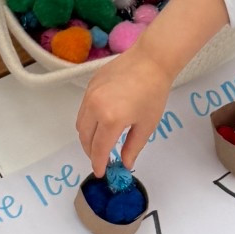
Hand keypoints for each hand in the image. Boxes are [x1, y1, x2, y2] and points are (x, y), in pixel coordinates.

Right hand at [77, 43, 170, 177]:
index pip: (99, 149)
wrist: (151, 60)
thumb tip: (125, 164)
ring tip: (99, 142)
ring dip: (87, 136)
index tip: (101, 173)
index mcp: (111, 119)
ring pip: (81, 123)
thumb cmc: (153, 93)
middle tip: (101, 158)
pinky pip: (83, 108)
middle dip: (91, 151)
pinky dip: (88, 120)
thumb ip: (133, 148)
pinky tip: (101, 122)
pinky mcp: (90, 85)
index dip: (98, 164)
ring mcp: (90, 95)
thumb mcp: (146, 125)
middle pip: (84, 137)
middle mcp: (95, 107)